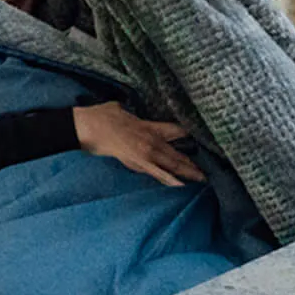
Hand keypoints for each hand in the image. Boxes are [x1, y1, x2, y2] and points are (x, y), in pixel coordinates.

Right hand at [73, 102, 203, 187]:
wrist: (88, 126)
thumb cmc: (101, 116)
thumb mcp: (119, 109)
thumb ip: (126, 112)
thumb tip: (121, 109)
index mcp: (149, 125)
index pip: (176, 130)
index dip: (189, 135)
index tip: (200, 141)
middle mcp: (152, 139)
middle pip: (178, 153)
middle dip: (191, 163)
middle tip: (205, 172)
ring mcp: (146, 152)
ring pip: (172, 164)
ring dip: (186, 172)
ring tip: (199, 179)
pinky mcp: (137, 162)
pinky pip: (157, 173)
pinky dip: (169, 179)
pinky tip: (180, 185)